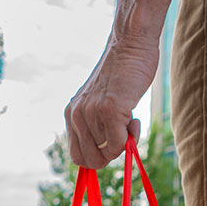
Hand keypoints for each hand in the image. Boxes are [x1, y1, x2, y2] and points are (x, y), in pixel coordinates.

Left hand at [65, 36, 154, 169]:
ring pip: (108, 152)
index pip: (77, 156)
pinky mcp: (108, 110)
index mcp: (71, 114)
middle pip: (90, 161)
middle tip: (123, 136)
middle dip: (110, 155)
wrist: (130, 45)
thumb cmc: (122, 74)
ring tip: (130, 117)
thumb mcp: (101, 102)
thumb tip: (107, 153)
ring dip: (125, 141)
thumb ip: (97, 124)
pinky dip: (131, 138)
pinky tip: (134, 118)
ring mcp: (91, 113)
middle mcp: (76, 115)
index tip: (112, 146)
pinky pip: (119, 144)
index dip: (97, 157)